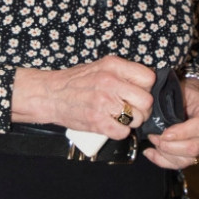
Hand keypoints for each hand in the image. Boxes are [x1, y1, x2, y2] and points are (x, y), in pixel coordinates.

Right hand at [12, 56, 156, 139]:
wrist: (50, 95)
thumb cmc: (75, 82)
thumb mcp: (100, 66)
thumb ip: (122, 72)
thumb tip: (146, 82)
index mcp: (112, 66)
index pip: (148, 78)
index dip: (146, 87)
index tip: (139, 92)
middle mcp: (109, 82)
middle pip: (146, 101)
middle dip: (142, 108)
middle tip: (132, 108)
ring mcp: (103, 103)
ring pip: (137, 118)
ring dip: (131, 121)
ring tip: (118, 116)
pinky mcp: (98, 121)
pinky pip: (123, 132)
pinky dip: (119, 132)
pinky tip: (111, 124)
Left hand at [143, 78, 198, 169]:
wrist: (190, 96)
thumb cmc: (183, 91)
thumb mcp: (179, 88)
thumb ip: (170, 100)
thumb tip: (151, 112)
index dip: (181, 133)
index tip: (164, 133)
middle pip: (195, 148)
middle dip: (170, 147)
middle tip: (154, 137)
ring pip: (188, 159)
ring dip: (166, 154)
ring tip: (152, 143)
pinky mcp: (198, 153)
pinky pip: (182, 164)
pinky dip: (163, 161)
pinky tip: (151, 153)